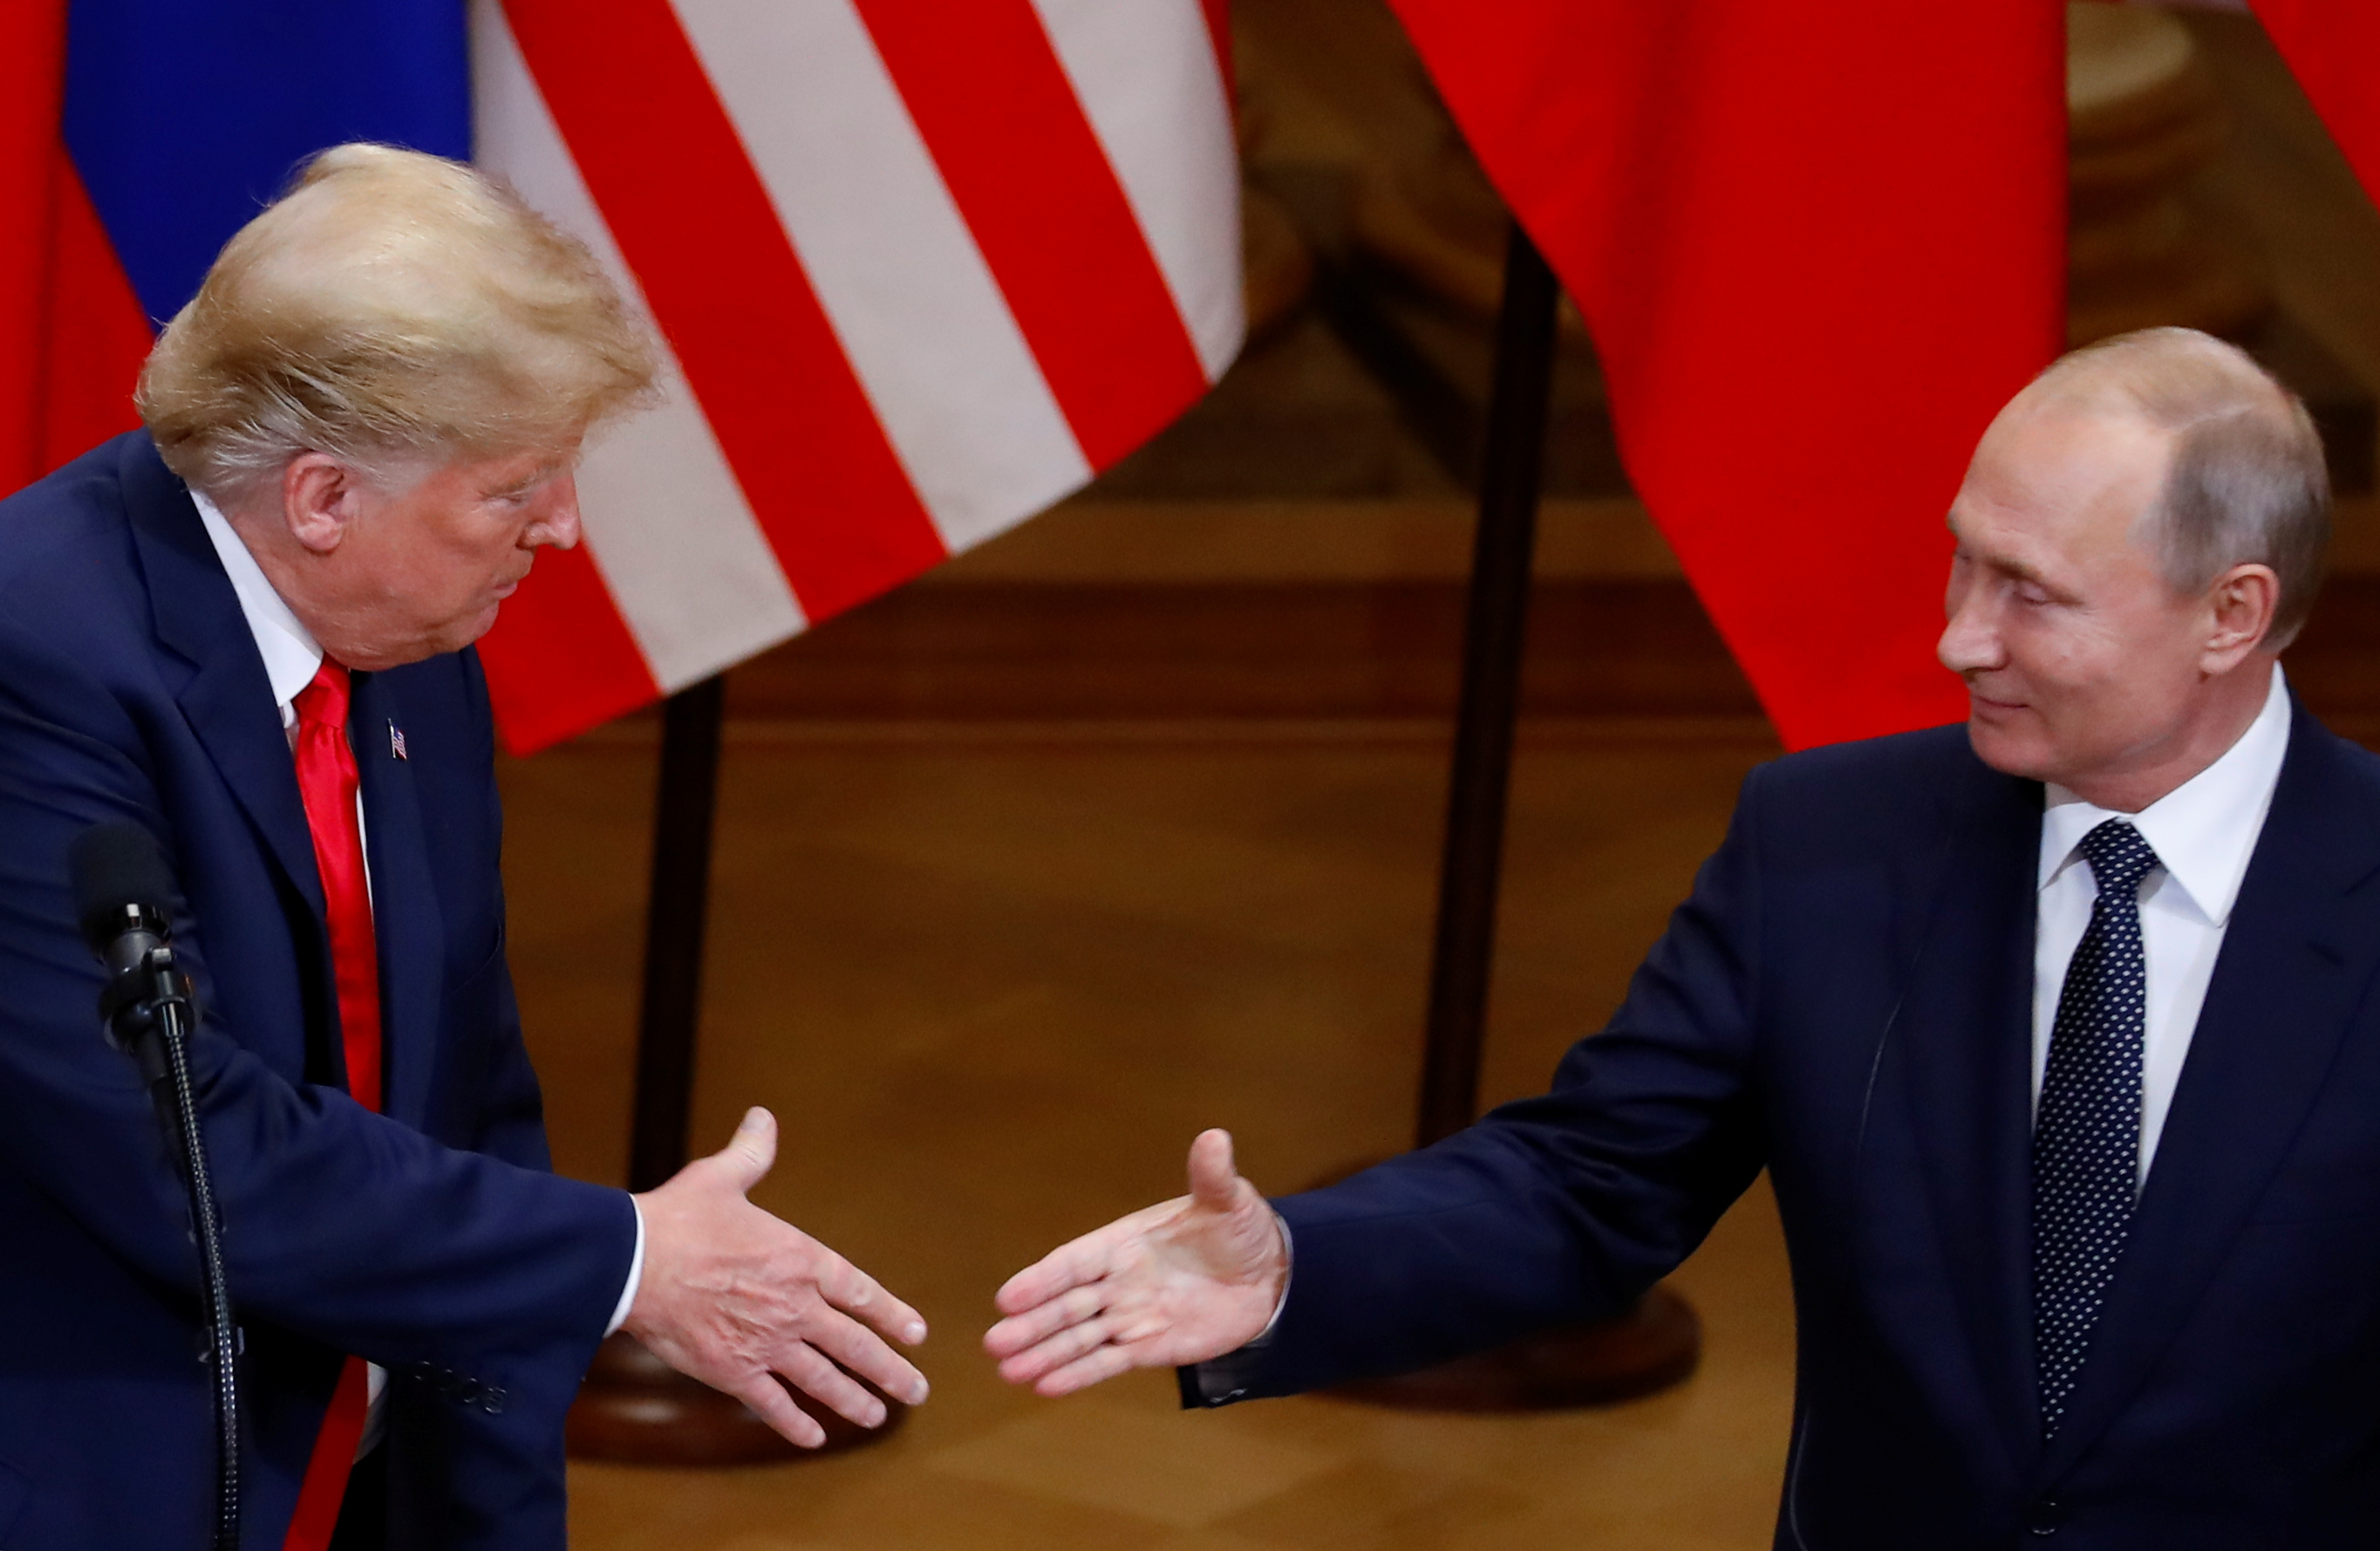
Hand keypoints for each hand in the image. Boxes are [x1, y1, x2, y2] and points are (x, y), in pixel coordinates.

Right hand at [626, 1107, 928, 1446]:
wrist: (634, 1263)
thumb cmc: (679, 1217)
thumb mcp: (723, 1177)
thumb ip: (752, 1153)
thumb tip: (762, 1117)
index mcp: (800, 1258)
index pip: (860, 1291)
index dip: (891, 1313)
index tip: (916, 1333)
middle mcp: (794, 1306)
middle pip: (855, 1345)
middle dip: (890, 1370)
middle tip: (918, 1390)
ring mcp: (767, 1343)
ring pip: (823, 1380)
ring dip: (855, 1401)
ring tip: (879, 1415)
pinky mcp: (733, 1371)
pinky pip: (774, 1403)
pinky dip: (796, 1423)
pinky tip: (815, 1437)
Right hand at [985, 1129, 1286, 1396]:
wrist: (1271, 1277)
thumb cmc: (1241, 1231)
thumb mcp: (1228, 1202)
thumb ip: (1212, 1177)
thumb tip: (1214, 1137)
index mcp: (1125, 1243)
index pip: (1075, 1263)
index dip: (1041, 1280)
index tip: (1007, 1297)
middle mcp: (1119, 1281)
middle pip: (1067, 1306)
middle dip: (1033, 1324)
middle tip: (995, 1342)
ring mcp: (1130, 1316)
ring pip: (1079, 1338)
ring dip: (1044, 1354)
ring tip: (1008, 1372)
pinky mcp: (1149, 1347)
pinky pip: (1107, 1362)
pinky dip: (1078, 1375)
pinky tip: (1045, 1387)